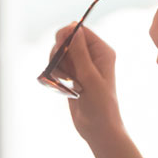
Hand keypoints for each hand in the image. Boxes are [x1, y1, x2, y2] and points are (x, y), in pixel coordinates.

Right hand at [49, 24, 122, 144]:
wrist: (98, 129)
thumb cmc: (100, 105)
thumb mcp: (90, 77)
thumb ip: (80, 53)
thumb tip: (74, 28)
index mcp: (102, 52)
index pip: (80, 31)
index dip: (67, 35)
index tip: (59, 48)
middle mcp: (92, 56)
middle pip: (66, 40)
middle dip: (59, 52)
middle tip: (62, 69)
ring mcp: (81, 66)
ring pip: (59, 54)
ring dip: (56, 65)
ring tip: (65, 81)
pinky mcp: (72, 76)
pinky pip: (57, 67)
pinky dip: (55, 74)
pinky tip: (62, 86)